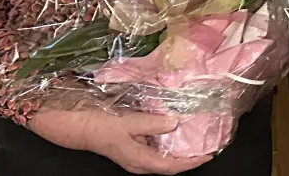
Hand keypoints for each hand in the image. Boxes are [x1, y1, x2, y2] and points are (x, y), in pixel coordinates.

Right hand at [28, 108, 212, 173]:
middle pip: (170, 164)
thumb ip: (152, 123)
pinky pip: (157, 148)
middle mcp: (140, 162)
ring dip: (180, 149)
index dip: (192, 162)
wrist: (80, 125)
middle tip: (208, 145)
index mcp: (140, 160)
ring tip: (199, 138)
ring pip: (164, 156)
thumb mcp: (128, 122)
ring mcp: (137, 156)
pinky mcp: (134, 147)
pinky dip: (169, 141)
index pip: (172, 167)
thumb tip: (175, 122)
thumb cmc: (101, 125)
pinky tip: (178, 130)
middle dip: (190, 157)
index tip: (209, 154)